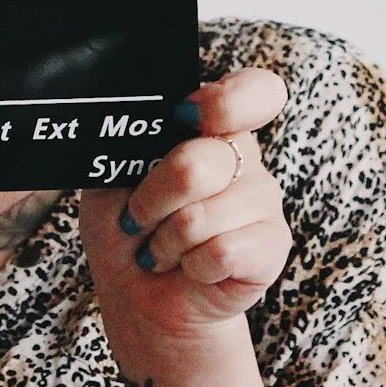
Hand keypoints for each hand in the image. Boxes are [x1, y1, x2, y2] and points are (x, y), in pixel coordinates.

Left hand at [81, 69, 292, 344]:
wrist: (139, 295)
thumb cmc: (127, 226)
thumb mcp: (112, 177)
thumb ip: (131, 145)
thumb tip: (145, 123)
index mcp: (209, 126)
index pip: (255, 91)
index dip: (228, 100)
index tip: (186, 114)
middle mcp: (244, 157)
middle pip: (199, 163)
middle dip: (152, 199)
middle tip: (137, 217)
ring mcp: (264, 200)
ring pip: (203, 216)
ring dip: (166, 242)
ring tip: (163, 248)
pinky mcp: (273, 246)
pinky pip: (222, 251)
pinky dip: (191, 266)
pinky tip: (191, 267)